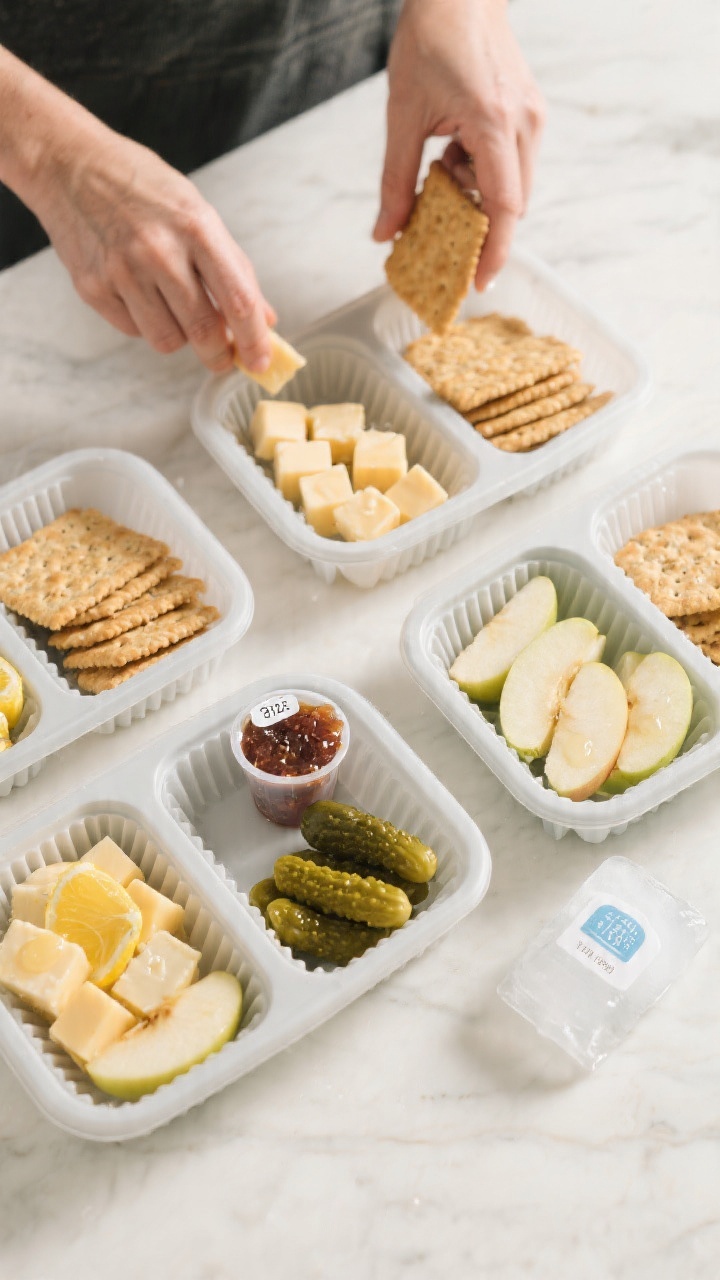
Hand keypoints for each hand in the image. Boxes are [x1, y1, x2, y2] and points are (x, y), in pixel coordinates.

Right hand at [34, 120, 275, 373]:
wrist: (69, 165)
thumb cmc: (140, 186)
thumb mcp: (196, 212)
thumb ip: (233, 267)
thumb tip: (263, 319)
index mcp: (196, 227)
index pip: (238, 300)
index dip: (254, 341)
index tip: (260, 362)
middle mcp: (159, 251)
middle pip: (203, 331)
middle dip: (219, 354)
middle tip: (223, 356)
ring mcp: (122, 272)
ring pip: (168, 340)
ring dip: (180, 337)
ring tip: (175, 310)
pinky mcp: (93, 288)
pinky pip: (133, 330)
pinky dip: (145, 323)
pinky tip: (140, 293)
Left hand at [373, 0, 544, 289]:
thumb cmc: (431, 39)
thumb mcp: (402, 114)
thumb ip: (395, 180)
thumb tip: (386, 232)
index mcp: (493, 123)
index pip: (503, 207)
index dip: (492, 251)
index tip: (478, 282)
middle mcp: (523, 122)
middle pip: (513, 204)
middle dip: (480, 229)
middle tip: (444, 239)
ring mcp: (532, 117)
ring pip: (514, 186)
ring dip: (479, 198)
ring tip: (442, 174)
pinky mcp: (530, 113)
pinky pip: (513, 164)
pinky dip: (484, 176)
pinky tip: (454, 156)